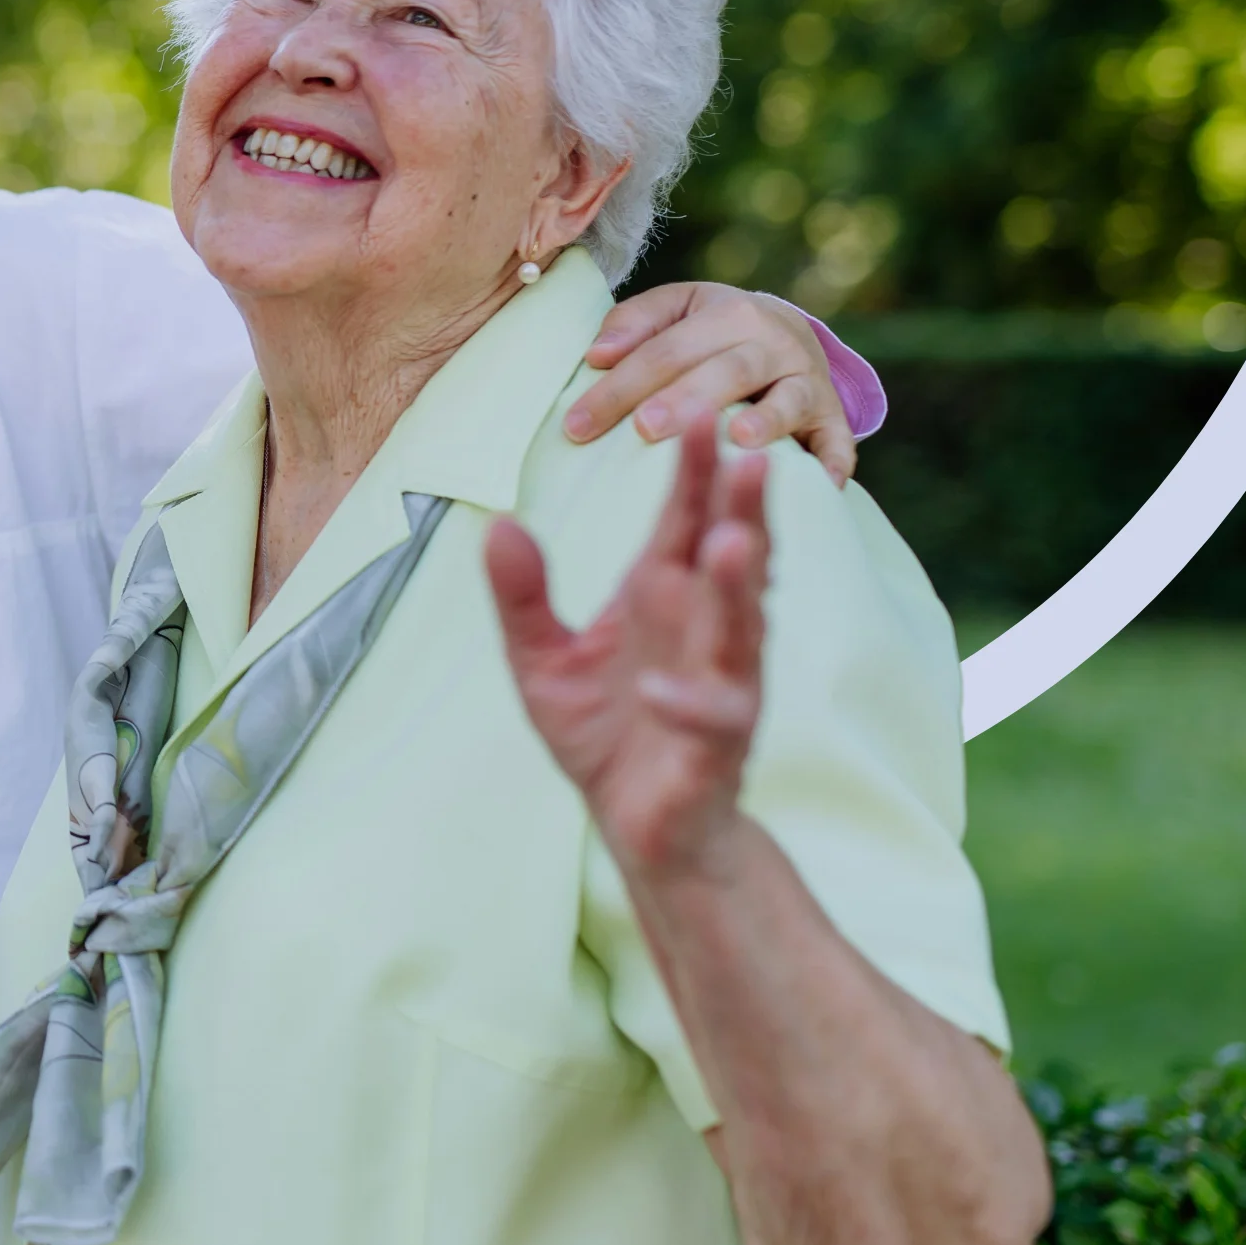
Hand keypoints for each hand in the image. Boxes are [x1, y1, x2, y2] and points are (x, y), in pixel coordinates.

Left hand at [485, 425, 769, 880]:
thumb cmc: (604, 732)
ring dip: (736, 589)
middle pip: (729, 559)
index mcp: (663, 597)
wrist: (640, 828)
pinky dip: (687, 702)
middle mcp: (702, 630)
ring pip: (739, 629)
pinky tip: (658, 686)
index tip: (695, 416)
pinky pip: (709, 719)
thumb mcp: (541, 659)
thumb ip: (521, 597)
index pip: (683, 522)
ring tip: (730, 543)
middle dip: (740, 511)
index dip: (692, 475)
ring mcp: (718, 687)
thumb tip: (495, 526)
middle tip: (750, 454)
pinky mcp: (714, 748)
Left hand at [569, 283, 855, 483]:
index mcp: (730, 313)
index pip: (666, 350)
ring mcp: (809, 381)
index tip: (576, 425)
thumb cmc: (711, 331)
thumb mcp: (677, 310)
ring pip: (788, 400)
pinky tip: (821, 487)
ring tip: (737, 441)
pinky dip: (833, 462)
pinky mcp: (832, 418)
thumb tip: (597, 354)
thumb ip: (635, 323)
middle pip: (726, 371)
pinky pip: (838, 442)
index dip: (620, 385)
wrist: (786, 333)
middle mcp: (775, 343)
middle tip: (644, 430)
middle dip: (684, 399)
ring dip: (766, 420)